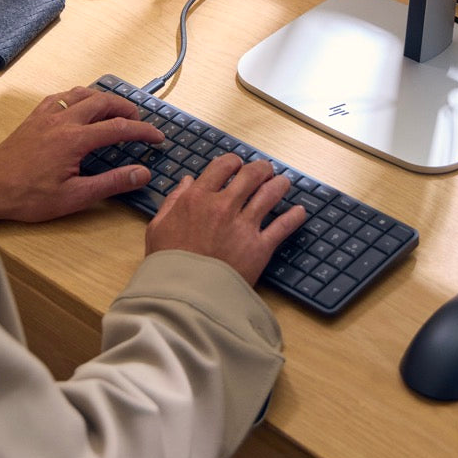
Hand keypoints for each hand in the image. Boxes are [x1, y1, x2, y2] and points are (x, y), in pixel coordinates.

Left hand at [0, 87, 164, 222]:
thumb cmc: (28, 196)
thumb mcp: (75, 197)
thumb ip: (111, 183)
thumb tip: (142, 173)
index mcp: (75, 139)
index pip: (119, 127)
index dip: (143, 131)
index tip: (158, 137)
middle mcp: (63, 120)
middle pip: (103, 102)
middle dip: (127, 108)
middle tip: (140, 121)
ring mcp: (47, 115)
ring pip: (83, 94)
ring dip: (104, 99)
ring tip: (116, 110)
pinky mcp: (35, 116)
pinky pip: (63, 97)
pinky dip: (80, 97)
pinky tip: (82, 106)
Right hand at [145, 154, 304, 285]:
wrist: (184, 295)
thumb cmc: (168, 264)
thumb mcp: (158, 228)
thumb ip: (173, 201)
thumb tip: (186, 183)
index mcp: (197, 199)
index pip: (222, 166)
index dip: (232, 162)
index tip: (236, 164)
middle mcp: (223, 206)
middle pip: (251, 175)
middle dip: (261, 169)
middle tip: (265, 170)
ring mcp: (244, 226)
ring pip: (270, 195)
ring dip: (279, 185)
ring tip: (283, 183)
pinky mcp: (260, 247)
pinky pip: (283, 226)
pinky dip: (294, 217)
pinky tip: (300, 212)